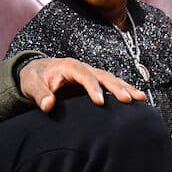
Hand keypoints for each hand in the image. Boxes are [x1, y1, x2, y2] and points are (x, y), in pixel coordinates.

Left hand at [17, 57, 145, 112]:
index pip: (84, 74)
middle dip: (116, 86)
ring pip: (112, 79)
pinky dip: (125, 91)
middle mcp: (84, 68)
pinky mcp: (95, 83)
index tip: (100, 102)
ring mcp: (91, 75)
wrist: (37, 73)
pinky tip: (138, 100)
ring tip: (140, 98)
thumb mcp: (31, 84)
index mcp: (69, 66)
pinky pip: (112, 86)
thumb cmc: (34, 78)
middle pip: (103, 75)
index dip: (93, 87)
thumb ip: (39, 94)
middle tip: (127, 100)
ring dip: (126, 88)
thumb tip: (48, 105)